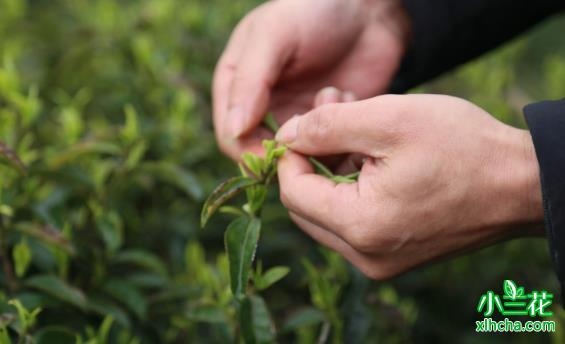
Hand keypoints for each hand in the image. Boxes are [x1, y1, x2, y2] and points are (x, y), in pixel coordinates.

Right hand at [213, 0, 409, 159]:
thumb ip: (250, 80)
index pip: (231, 136)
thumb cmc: (314, 11)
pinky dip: (338, 134)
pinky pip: (326, 150)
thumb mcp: (274, 35)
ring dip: (315, 138)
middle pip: (261, 152)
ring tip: (333, 97)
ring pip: (295, 156)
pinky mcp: (326, 127)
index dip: (249, 150)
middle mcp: (262, 108)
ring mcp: (295, 118)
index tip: (279, 151)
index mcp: (237, 87)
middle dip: (287, 150)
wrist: (367, 9)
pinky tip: (349, 96)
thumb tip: (234, 131)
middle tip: (313, 136)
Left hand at [276, 94, 543, 278]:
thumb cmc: (464, 148)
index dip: (290, 153)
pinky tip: (371, 152)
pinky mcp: (394, 255)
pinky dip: (352, 186)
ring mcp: (380, 261)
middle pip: (306, 206)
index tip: (306, 120)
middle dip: (312, 156)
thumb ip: (327, 126)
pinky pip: (353, 221)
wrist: (523, 185)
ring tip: (355, 124)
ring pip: (328, 212)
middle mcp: (365, 256)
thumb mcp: (389, 120)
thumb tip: (286, 136)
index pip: (293, 191)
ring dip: (331, 168)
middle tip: (331, 112)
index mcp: (361, 227)